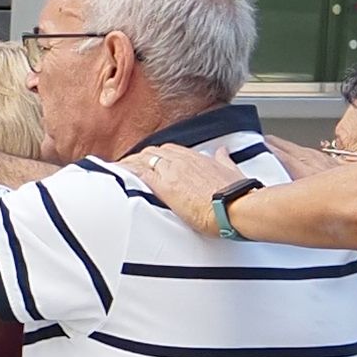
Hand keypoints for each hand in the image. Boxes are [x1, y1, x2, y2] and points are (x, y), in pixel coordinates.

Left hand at [124, 143, 241, 229]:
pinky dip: (128, 172)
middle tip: (133, 166)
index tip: (154, 162)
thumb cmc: (237, 194)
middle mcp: (183, 161)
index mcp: (198, 158)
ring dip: (133, 164)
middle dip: (144, 158)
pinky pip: (139, 173)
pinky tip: (119, 174)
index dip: (160, 156)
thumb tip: (222, 152)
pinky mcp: (164, 186)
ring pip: (145, 159)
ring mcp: (172, 172)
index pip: (171, 150)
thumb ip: (224, 160)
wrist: (235, 207)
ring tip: (122, 169)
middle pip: (155, 152)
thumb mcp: (232, 171)